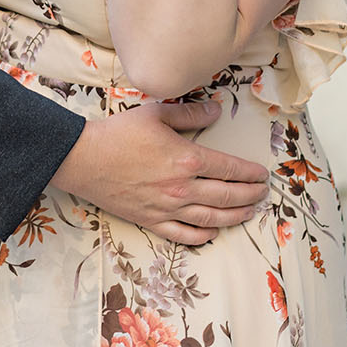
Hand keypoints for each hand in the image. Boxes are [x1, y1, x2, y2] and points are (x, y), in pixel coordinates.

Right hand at [50, 100, 269, 244]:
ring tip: (249, 213)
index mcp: (187, 159)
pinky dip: (203, 236)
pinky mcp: (152, 221)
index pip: (230, 168)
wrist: (85, 159)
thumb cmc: (119, 133)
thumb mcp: (156, 113)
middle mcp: (182, 187)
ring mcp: (167, 208)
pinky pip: (184, 235)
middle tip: (262, 193)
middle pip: (227, 196)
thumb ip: (190, 113)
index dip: (250, 173)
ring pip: (211, 218)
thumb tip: (215, 110)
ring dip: (235, 216)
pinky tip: (214, 232)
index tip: (261, 174)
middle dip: (249, 195)